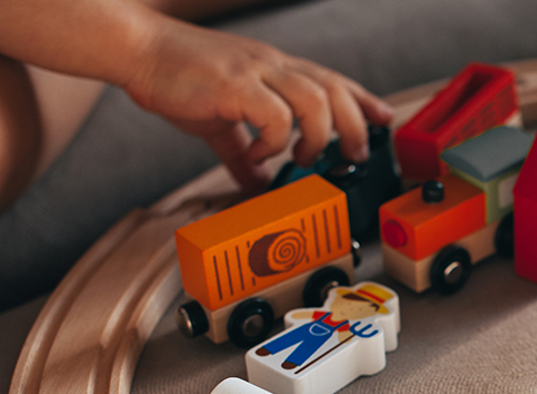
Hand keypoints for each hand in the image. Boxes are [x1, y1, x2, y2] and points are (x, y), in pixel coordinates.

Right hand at [121, 19, 392, 191]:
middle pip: (334, 89)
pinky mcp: (233, 85)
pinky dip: (274, 140)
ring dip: (318, 135)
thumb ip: (241, 152)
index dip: (362, 99)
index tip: (383, 118)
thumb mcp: (219, 120)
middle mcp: (272, 66)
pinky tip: (259, 154)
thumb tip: (254, 183)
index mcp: (275, 69)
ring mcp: (255, 73)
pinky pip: (273, 114)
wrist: (136, 50)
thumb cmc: (176, 78)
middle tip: (354, 153)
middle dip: (354, 124)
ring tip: (304, 158)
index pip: (332, 79)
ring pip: (314, 99)